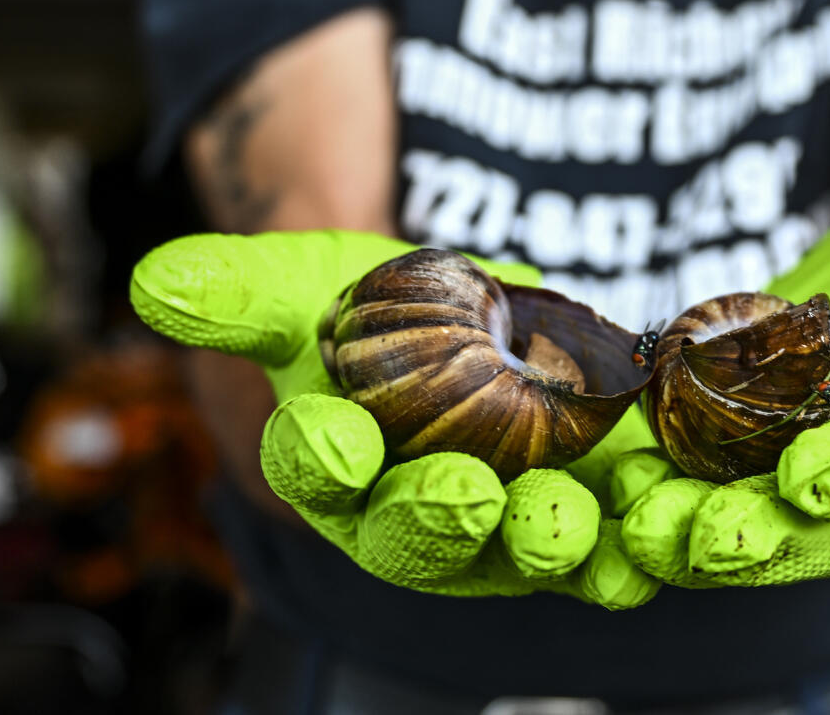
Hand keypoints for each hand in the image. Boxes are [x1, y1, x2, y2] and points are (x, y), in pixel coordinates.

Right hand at [130, 228, 659, 608]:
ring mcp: (519, 527)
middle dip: (444, 516)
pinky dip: (657, 536)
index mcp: (336, 470)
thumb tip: (152, 279)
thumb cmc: (370, 316)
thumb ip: (239, 290)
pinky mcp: (605, 518)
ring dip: (558, 543)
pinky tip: (677, 526)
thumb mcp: (308, 284)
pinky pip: (632, 540)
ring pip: (536, 550)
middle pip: (427, 533)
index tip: (326, 434)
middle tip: (465, 494)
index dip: (317, 456)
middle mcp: (424, 518)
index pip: (315, 472)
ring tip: (572, 522)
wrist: (468, 320)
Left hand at [623, 117, 829, 586]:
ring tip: (633, 529)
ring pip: (740, 529)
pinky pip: (685, 501)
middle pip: (817, 526)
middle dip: (759, 538)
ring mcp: (797, 486)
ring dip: (685, 537)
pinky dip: (642, 506)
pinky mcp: (731, 478)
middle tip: (699, 537)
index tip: (806, 480)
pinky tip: (589, 496)